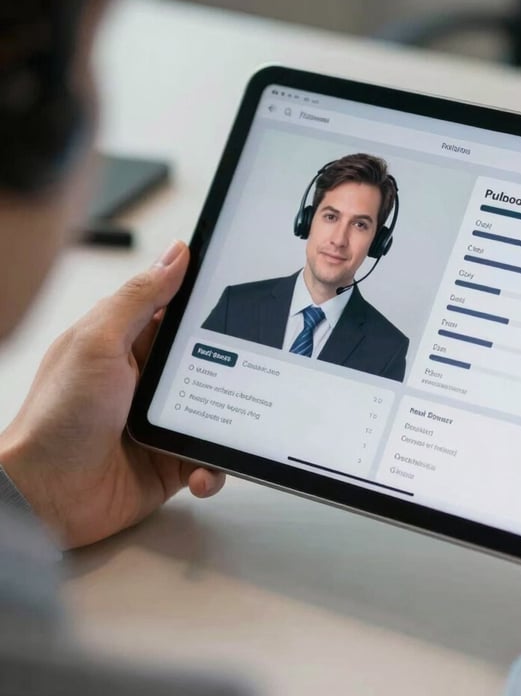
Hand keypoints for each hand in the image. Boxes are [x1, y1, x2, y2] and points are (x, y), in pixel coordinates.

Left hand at [0, 241, 224, 548]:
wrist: (43, 497)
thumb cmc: (57, 417)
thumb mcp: (98, 343)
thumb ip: (140, 297)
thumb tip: (176, 253)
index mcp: (128, 344)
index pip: (178, 314)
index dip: (208, 306)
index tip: (242, 301)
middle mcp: (148, 381)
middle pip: (209, 363)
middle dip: (232, 369)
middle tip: (248, 372)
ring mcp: (162, 422)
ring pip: (218, 412)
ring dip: (229, 423)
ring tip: (229, 431)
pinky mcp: (171, 461)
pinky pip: (209, 459)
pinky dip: (213, 468)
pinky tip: (200, 472)